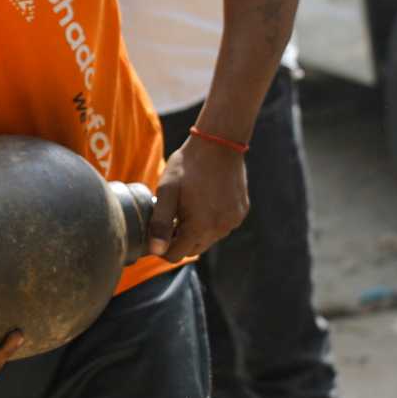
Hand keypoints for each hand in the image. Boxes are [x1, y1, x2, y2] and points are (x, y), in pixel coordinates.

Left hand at [148, 139, 249, 261]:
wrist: (219, 142)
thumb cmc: (189, 165)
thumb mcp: (167, 191)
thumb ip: (159, 223)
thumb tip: (156, 251)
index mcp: (200, 227)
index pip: (175, 255)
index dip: (162, 246)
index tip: (156, 231)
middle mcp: (220, 229)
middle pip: (192, 249)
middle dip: (179, 239)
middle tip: (171, 216)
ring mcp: (232, 221)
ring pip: (207, 239)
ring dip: (196, 230)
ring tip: (188, 206)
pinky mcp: (240, 213)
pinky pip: (221, 226)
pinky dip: (211, 221)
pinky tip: (205, 201)